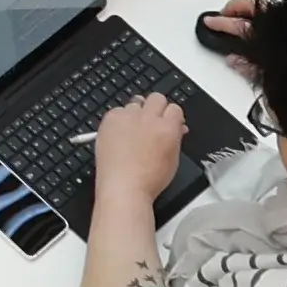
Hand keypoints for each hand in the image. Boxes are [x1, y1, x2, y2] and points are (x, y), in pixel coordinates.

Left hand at [86, 94, 185, 214]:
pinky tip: (120, 134)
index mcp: (168, 128)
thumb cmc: (148, 180)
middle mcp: (149, 119)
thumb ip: (175, 137)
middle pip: (157, 98)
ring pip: (136, 102)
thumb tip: (177, 127)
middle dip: (157, 108)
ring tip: (134, 131)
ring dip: (137, 113)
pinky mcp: (110, 120)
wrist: (123, 188)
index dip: (172, 117)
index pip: (175, 108)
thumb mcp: (172, 159)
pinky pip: (117, 111)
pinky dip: (120, 119)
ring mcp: (128, 117)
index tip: (168, 123)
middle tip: (152, 122)